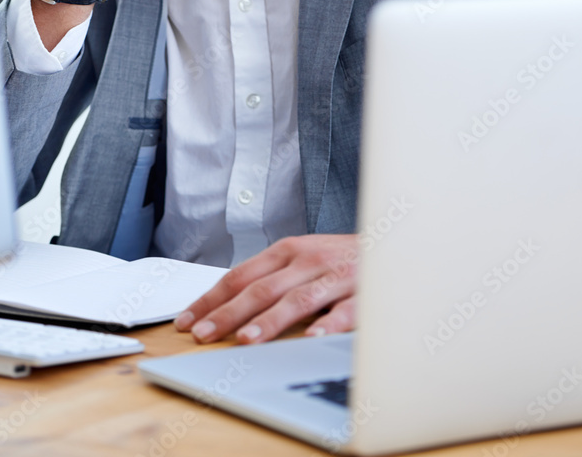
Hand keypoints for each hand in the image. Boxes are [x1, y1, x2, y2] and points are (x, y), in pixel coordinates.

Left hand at [174, 234, 357, 344]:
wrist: (395, 243)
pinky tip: (314, 338)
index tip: (186, 320)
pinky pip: (346, 310)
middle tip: (203, 334)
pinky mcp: (365, 290)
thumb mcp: (303, 259)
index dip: (211, 298)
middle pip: (261, 288)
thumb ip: (272, 278)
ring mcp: (336, 274)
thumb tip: (228, 306)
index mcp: (288, 251)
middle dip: (228, 312)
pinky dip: (329, 323)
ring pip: (299, 298)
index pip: (240, 275)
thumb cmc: (342, 258)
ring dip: (271, 320)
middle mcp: (308, 259)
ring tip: (247, 339)